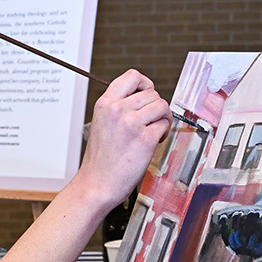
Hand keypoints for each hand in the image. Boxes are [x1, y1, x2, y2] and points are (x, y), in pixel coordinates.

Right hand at [77, 69, 170, 206]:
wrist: (96, 184)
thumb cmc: (100, 160)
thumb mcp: (101, 124)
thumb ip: (119, 108)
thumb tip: (145, 99)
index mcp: (105, 104)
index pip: (132, 76)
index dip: (145, 83)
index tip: (146, 95)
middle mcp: (117, 110)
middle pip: (152, 93)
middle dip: (155, 107)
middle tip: (149, 122)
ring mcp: (132, 123)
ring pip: (162, 106)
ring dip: (162, 119)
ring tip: (153, 132)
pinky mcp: (145, 139)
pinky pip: (165, 125)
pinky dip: (163, 134)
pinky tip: (152, 143)